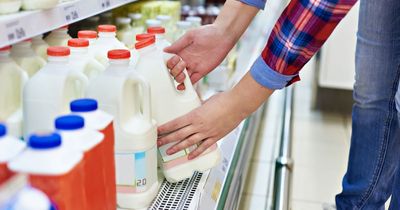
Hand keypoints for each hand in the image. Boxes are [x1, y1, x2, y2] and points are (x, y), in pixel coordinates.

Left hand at [157, 72, 273, 158]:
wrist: (237, 105)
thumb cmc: (224, 100)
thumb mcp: (207, 100)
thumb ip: (200, 105)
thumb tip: (197, 104)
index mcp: (195, 115)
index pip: (175, 123)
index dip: (165, 128)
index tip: (157, 131)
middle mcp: (198, 125)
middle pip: (178, 134)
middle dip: (166, 139)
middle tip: (158, 142)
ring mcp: (206, 133)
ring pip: (188, 142)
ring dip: (177, 147)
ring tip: (169, 151)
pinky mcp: (215, 137)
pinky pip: (203, 147)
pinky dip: (196, 152)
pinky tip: (190, 156)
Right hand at [164, 0, 258, 88]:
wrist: (222, 36)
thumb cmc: (207, 32)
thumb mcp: (190, 36)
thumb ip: (178, 44)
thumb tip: (165, 50)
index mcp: (182, 52)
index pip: (170, 61)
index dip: (170, 63)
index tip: (174, 59)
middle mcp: (187, 60)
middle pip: (174, 71)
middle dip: (175, 71)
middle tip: (182, 64)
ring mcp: (194, 67)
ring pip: (181, 77)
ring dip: (179, 78)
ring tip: (183, 74)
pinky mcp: (202, 72)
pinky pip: (192, 81)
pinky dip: (186, 85)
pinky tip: (182, 86)